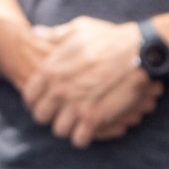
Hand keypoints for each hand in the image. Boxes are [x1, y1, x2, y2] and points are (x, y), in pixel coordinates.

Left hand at [22, 17, 160, 147]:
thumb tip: (36, 34)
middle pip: (41, 117)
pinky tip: (90, 129)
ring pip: (59, 130)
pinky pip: (79, 139)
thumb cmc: (109, 38)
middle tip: (62, 112)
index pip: (29, 96)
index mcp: (51, 70)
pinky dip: (84, 136)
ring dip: (68, 127)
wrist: (139, 50)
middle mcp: (59, 90)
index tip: (45, 100)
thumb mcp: (78, 29)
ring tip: (77, 121)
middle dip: (50, 116)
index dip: (36, 100)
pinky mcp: (94, 118)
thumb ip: (54, 35)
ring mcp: (76, 106)